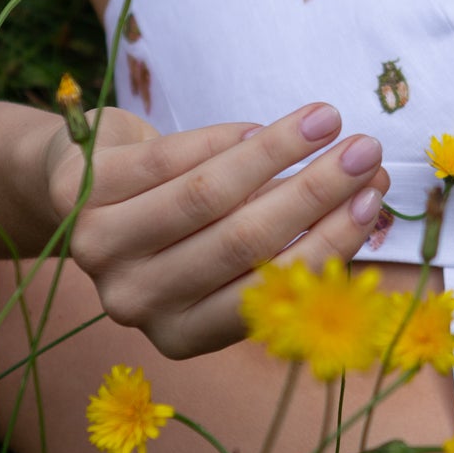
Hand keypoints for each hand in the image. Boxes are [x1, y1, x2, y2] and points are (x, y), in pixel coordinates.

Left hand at [43, 102, 389, 357]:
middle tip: (366, 150)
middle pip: (243, 242)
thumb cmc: (176, 222)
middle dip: (315, 191)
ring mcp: (100, 249)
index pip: (268, 291)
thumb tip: (372, 199)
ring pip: (208, 197)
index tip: (373, 198)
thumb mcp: (227, 246)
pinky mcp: (80, 191)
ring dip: (280, 152)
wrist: (80, 185)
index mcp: (181, 333)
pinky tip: (265, 124)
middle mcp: (135, 303)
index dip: (327, 243)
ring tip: (329, 120)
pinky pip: (169, 158)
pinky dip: (224, 138)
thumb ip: (289, 235)